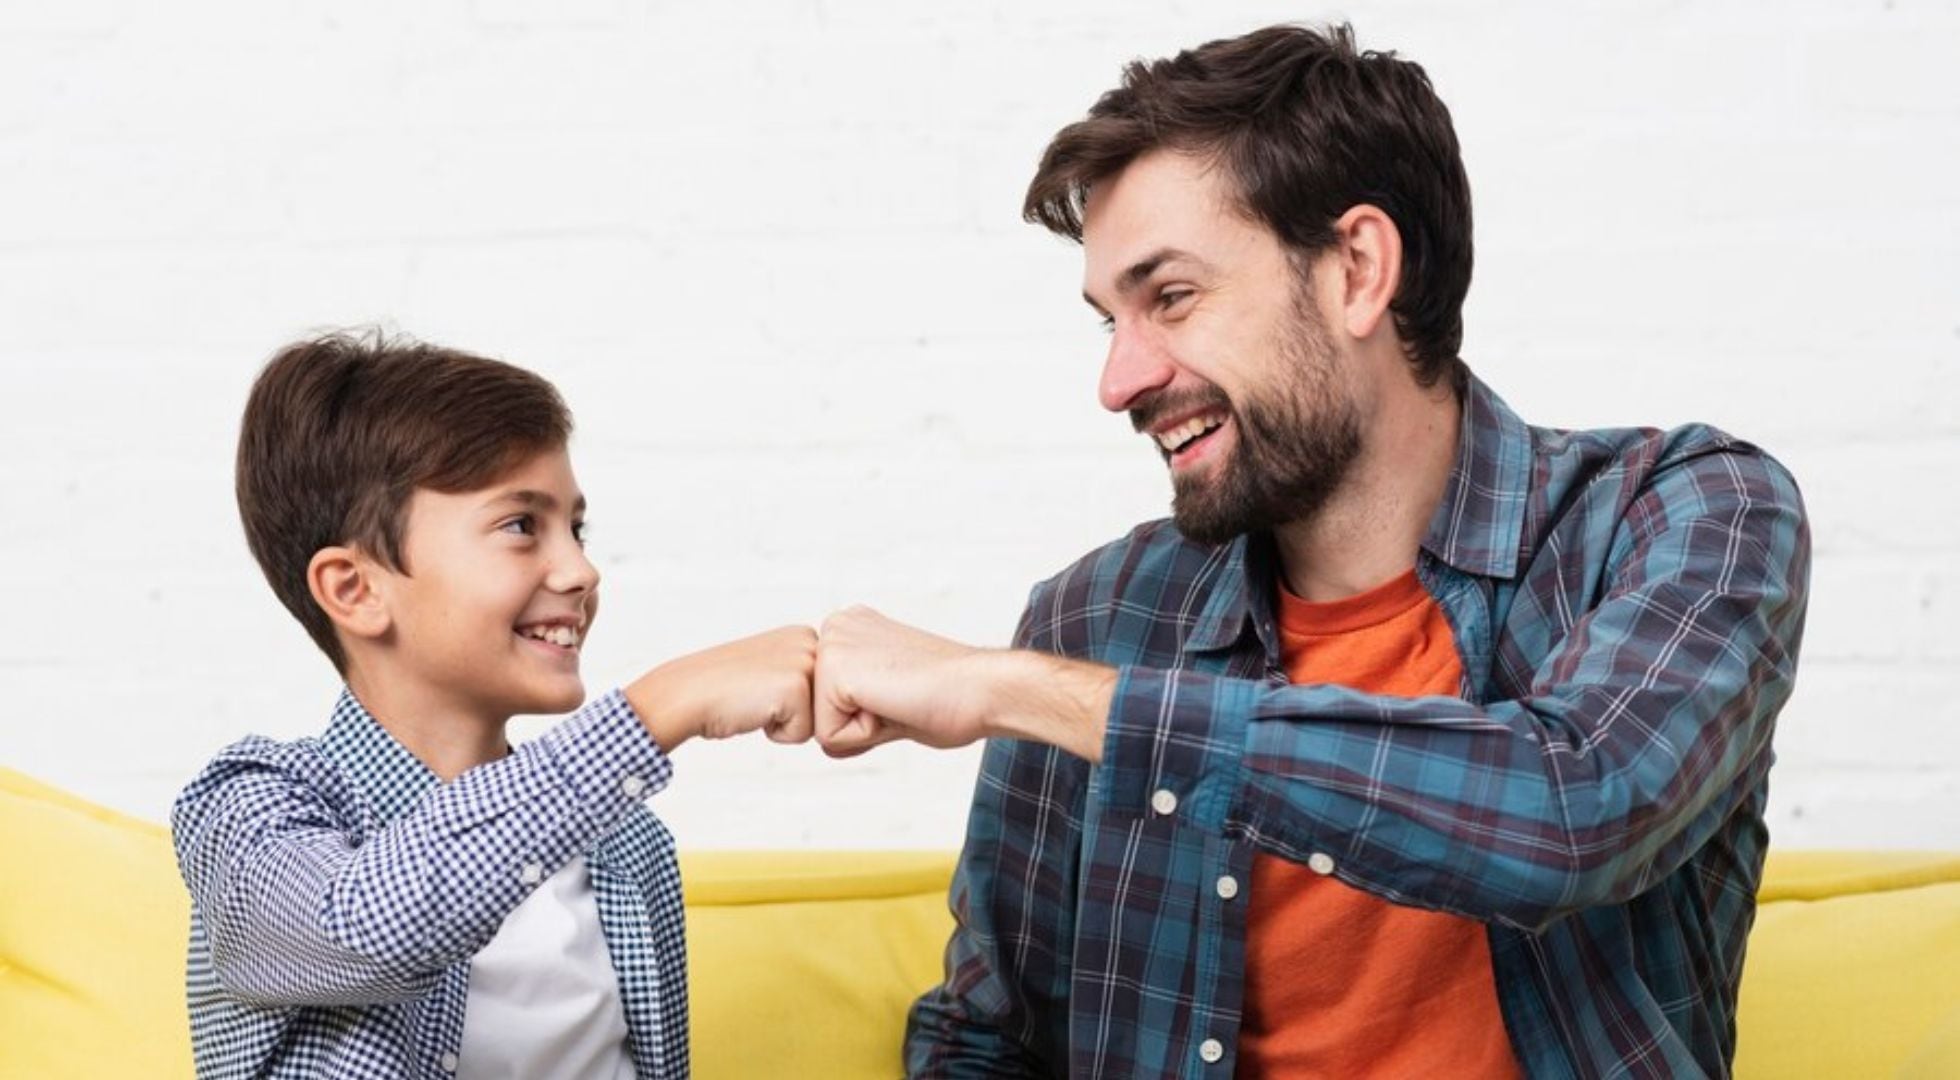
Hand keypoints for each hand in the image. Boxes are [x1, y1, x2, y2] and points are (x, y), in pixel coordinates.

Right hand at [624, 625, 817, 751]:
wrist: (687, 692)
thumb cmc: (724, 688)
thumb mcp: (771, 666)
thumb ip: (800, 671)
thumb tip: (830, 694)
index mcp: (806, 634)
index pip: (826, 692)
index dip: (793, 702)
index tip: (763, 686)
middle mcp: (810, 641)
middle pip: (827, 706)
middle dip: (794, 712)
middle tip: (758, 695)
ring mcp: (805, 661)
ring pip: (818, 721)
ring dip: (785, 723)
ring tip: (756, 700)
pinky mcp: (796, 687)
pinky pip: (802, 734)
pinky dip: (776, 733)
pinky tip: (753, 709)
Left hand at [815, 606, 1120, 759]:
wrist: (984, 689)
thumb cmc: (950, 697)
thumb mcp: (889, 692)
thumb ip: (855, 702)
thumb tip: (826, 732)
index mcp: (849, 629)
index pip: (827, 703)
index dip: (865, 718)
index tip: (903, 694)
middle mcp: (836, 627)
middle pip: (818, 714)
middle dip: (859, 724)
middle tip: (902, 699)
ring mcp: (833, 644)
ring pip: (821, 727)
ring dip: (863, 729)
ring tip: (899, 701)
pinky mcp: (835, 668)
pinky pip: (829, 737)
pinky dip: (866, 736)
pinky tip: (896, 705)